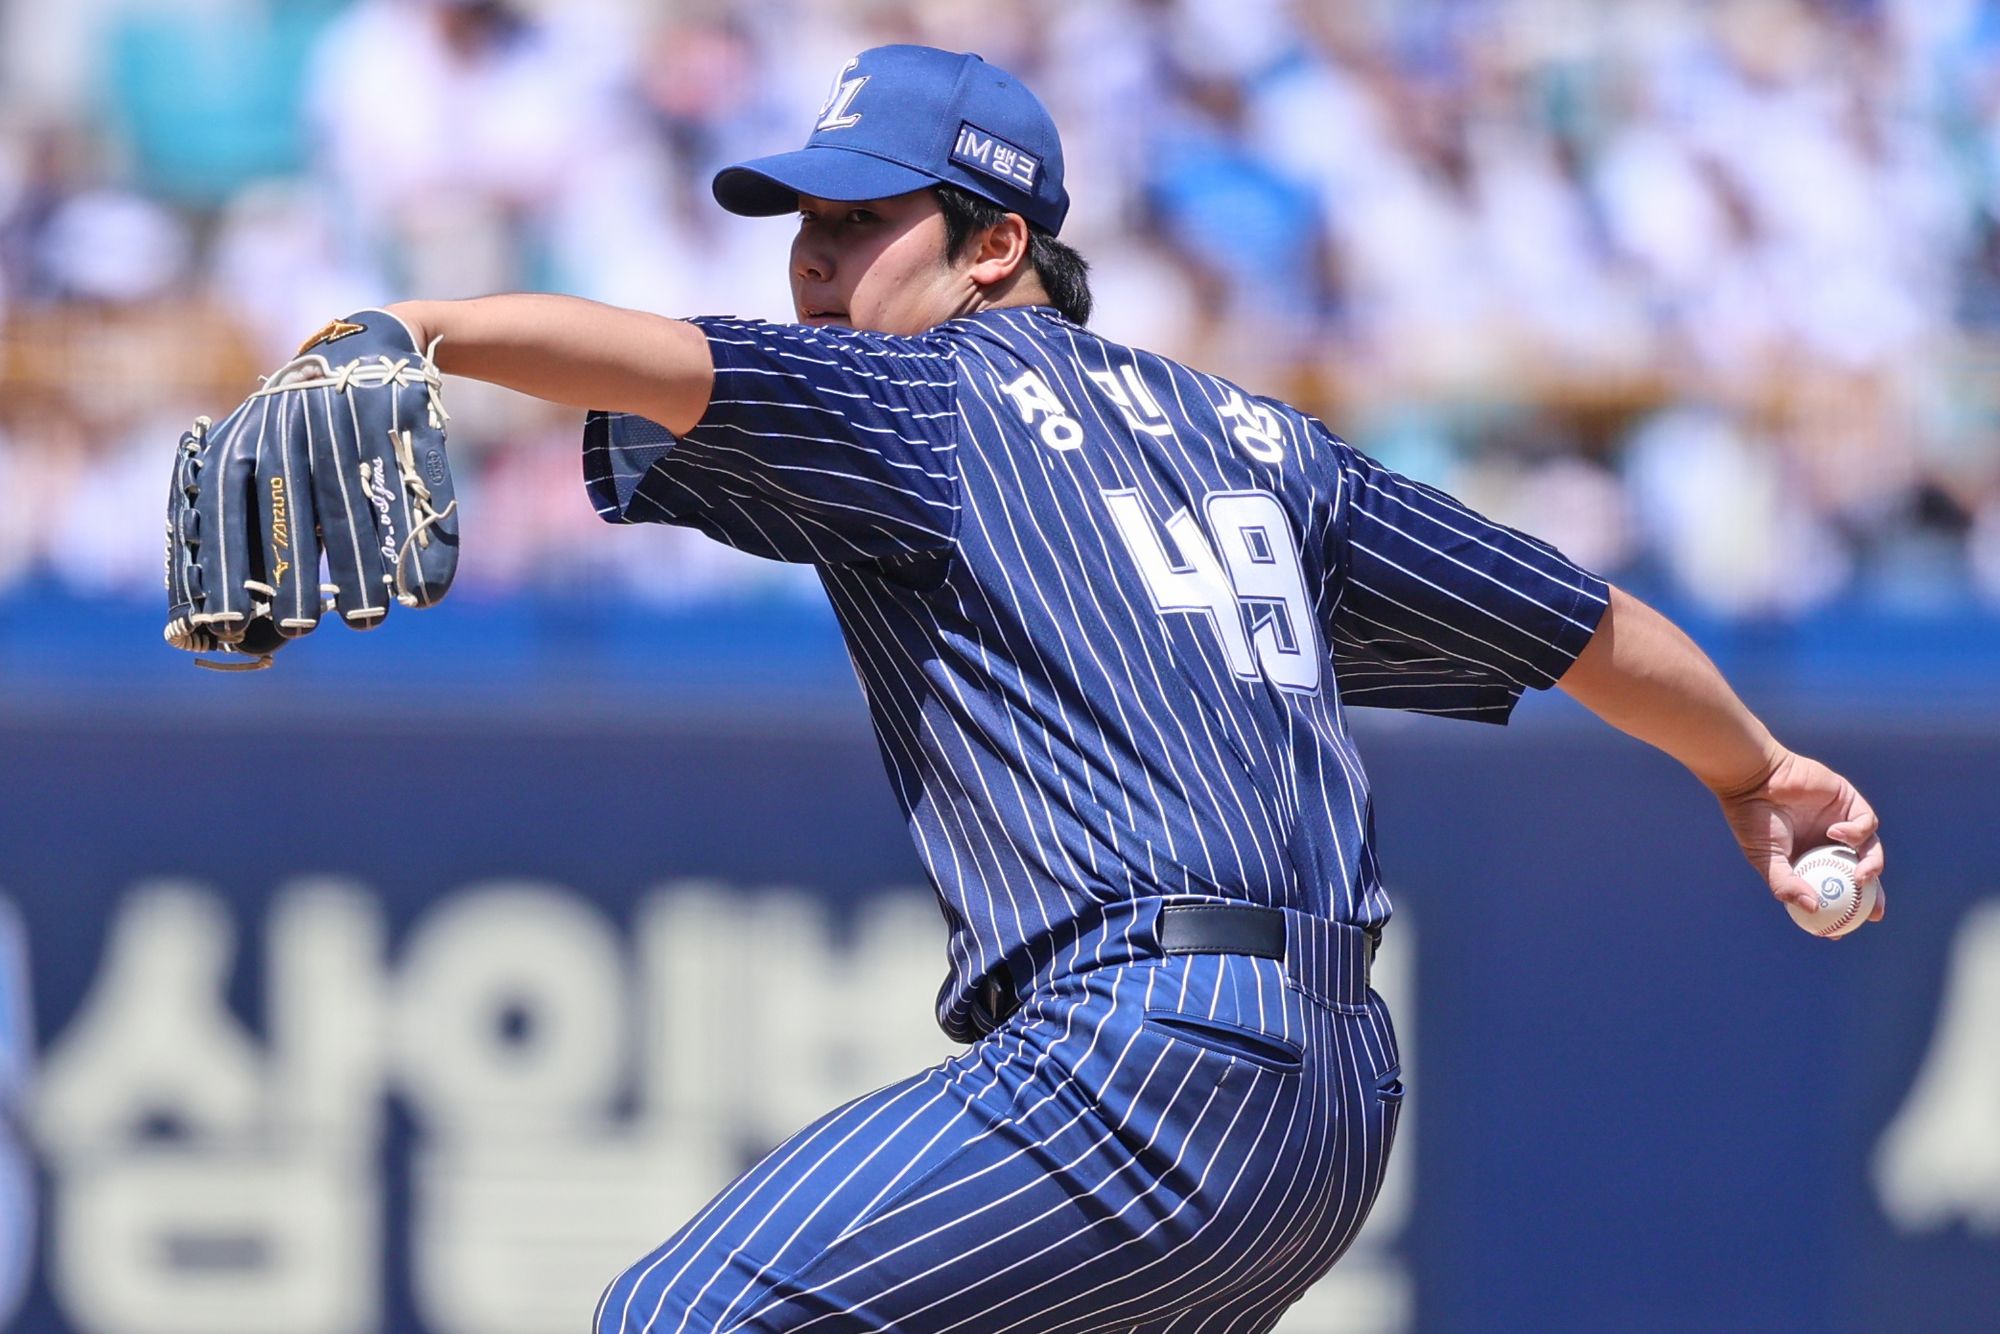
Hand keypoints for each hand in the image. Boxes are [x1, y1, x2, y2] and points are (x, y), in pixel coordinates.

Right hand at [1711, 749, 1885, 920]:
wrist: (1755, 779)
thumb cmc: (1754, 820)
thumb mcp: (1766, 859)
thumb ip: (1786, 884)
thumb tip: (1812, 909)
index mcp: (1809, 859)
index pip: (1833, 890)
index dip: (1841, 912)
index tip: (1841, 931)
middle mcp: (1828, 844)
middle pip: (1860, 875)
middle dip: (1872, 896)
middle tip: (1874, 913)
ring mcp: (1842, 823)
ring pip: (1870, 851)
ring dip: (1871, 866)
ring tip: (1860, 876)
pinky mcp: (1850, 802)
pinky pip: (1866, 824)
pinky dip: (1856, 833)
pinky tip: (1835, 833)